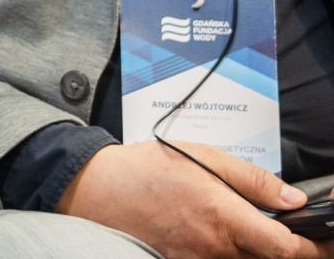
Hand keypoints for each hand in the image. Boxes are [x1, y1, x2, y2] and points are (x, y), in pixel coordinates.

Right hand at [59, 140, 330, 258]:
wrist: (95, 189)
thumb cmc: (146, 168)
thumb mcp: (203, 157)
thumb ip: (252, 180)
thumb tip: (294, 199)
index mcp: (224, 219)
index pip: (287, 249)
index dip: (314, 247)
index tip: (323, 238)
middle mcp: (215, 250)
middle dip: (288, 250)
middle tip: (295, 233)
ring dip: (258, 251)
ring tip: (253, 229)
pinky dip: (231, 253)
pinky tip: (224, 236)